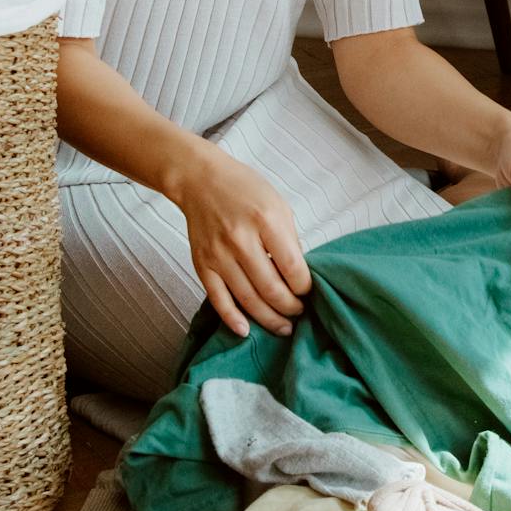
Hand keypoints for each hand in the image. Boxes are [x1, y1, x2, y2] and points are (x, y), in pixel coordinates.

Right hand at [172, 141, 311, 339]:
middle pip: (270, 288)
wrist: (201, 180)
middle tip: (299, 313)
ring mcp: (218, 254)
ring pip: (247, 299)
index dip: (304, 287)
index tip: (309, 292)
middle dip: (290, 307)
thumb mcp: (278, 205)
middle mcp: (241, 239)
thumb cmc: (245, 190)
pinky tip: (247, 330)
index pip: (292, 266)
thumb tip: (298, 276)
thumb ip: (289, 240)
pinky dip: (232, 319)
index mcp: (266, 220)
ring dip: (268, 319)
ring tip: (283, 327)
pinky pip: (218, 299)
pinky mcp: (201, 264)